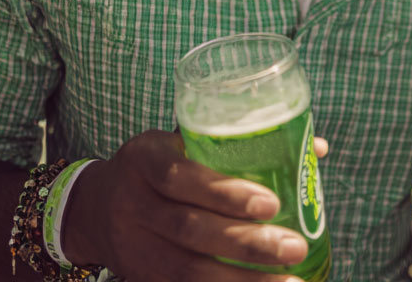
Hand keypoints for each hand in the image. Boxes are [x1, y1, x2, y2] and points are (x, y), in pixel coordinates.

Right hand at [60, 128, 329, 281]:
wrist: (95, 208)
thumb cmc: (160, 167)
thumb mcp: (183, 142)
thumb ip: (240, 144)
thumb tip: (316, 148)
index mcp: (143, 159)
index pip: (180, 177)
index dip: (225, 193)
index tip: (272, 204)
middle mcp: (132, 203)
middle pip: (190, 229)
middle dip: (247, 243)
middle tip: (294, 247)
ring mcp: (133, 246)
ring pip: (188, 270)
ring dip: (243, 281)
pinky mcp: (142, 278)